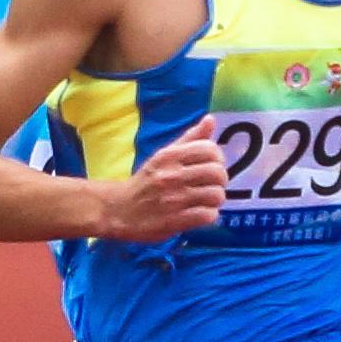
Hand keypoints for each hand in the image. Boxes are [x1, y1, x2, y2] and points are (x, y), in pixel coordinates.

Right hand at [98, 121, 225, 241]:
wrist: (120, 210)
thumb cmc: (147, 181)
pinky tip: (200, 214)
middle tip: (211, 186)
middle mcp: (171, 175)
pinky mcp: (174, 221)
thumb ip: (190, 139)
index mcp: (169, 156)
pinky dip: (209, 216)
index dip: (218, 159)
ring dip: (215, 200)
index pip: (210, 150)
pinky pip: (208, 216)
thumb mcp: (164, 156)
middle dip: (220, 181)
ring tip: (205, 201)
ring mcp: (173, 199)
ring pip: (216, 195)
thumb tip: (211, 120)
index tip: (211, 167)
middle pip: (217, 173)